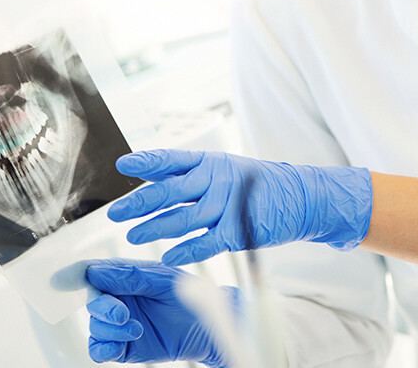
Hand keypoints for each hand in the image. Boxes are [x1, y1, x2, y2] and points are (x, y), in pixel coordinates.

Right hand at [84, 259, 235, 365]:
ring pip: (96, 326)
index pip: (99, 273)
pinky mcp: (123, 347)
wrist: (205, 329)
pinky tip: (117, 345)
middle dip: (103, 308)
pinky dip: (102, 348)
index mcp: (126, 277)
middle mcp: (119, 300)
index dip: (89, 276)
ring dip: (110, 329)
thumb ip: (131, 276)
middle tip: (121, 313)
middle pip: (94, 302)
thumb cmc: (188, 298)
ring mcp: (119, 324)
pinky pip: (99, 349)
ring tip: (136, 329)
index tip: (89, 281)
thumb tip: (96, 271)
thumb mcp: (163, 280)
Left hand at [107, 149, 372, 264]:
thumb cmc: (258, 185)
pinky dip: (186, 250)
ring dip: (155, 229)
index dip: (147, 162)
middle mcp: (218, 179)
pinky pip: (207, 242)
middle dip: (139, 202)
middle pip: (170, 191)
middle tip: (114, 213)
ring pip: (184, 218)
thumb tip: (153, 178)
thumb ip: (194, 176)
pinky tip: (168, 256)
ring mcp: (229, 204)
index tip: (122, 165)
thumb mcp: (226, 170)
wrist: (303, 197)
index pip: (173, 159)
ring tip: (133, 237)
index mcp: (212, 161)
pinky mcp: (240, 229)